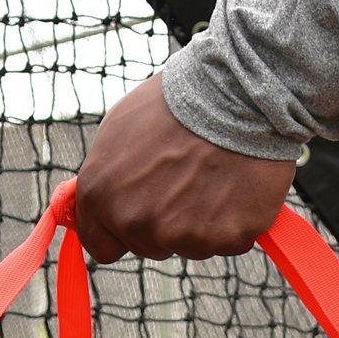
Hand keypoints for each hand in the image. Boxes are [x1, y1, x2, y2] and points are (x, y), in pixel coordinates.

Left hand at [72, 74, 298, 263]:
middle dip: (166, 224)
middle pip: (149, 247)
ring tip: (215, 176)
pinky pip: (230, 242)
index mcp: (101, 196)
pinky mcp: (223, 238)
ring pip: (191, 247)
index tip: (140, 216)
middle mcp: (135, 221)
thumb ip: (106, 176)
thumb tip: (104, 200)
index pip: (102, 246)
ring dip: (203, 223)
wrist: (235, 90)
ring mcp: (179, 234)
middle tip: (187, 179)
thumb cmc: (176, 102)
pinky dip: (236, 221)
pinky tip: (238, 185)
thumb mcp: (118, 129)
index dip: (120, 232)